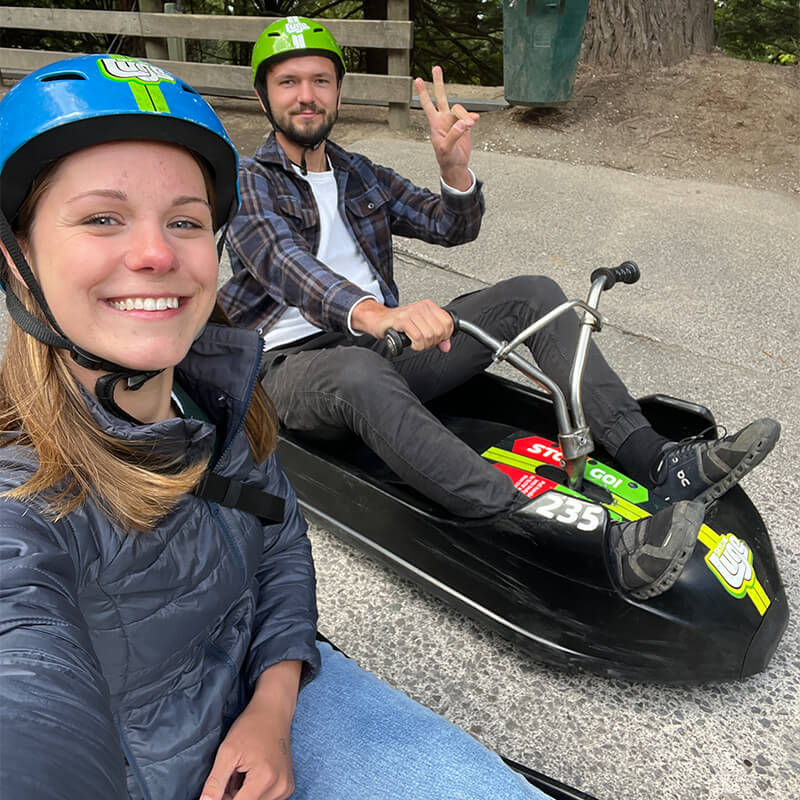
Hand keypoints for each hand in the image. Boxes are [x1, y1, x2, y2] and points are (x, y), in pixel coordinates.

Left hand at [199, 662, 300, 799]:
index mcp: (265, 778)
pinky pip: (265, 799)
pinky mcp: (287, 787)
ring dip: (242, 795)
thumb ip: (215, 783)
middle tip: (229, 775)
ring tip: (239, 773)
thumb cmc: (251, 726)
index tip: (218, 789)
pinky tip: (250, 775)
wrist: (273, 711)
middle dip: (231, 796)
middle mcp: (280, 787)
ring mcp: (285, 788)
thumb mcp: (227, 751)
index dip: (222, 799)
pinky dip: (253, 792)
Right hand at [352, 298, 453, 352]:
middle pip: (439, 331)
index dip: (444, 336)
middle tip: (422, 342)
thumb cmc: (399, 324)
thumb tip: (446, 346)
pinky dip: (416, 345)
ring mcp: (412, 313)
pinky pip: (418, 338)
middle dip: (432, 342)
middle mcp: (421, 307)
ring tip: (415, 342)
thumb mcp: (421, 328)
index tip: (435, 340)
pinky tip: (411, 343)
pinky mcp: (402, 320)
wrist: (379, 320)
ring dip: (423, 345)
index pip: (448, 323)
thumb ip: (436, 337)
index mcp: (429, 306)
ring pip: (429, 336)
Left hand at [415, 65, 478, 190]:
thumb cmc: (446, 159)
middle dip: (439, 82)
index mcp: (435, 124)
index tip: (418, 80)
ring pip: (460, 109)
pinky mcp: (464, 125)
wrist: (456, 165)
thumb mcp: (446, 149)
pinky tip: (474, 121)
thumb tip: (462, 123)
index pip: (428, 105)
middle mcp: (444, 119)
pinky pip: (469, 116)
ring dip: (466, 116)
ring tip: (470, 125)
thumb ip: (453, 135)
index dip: (423, 93)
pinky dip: (472, 118)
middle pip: (441, 97)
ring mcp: (454, 121)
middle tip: (436, 68)